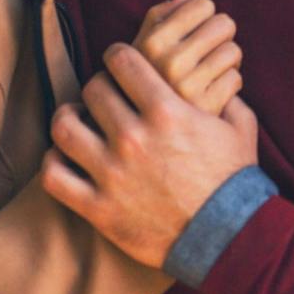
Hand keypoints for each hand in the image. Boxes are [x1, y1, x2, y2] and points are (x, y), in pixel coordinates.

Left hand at [43, 44, 259, 268]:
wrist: (229, 237)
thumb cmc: (234, 181)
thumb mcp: (240, 128)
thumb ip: (227, 97)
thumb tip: (221, 78)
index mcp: (167, 111)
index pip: (121, 61)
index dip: (118, 56)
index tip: (120, 64)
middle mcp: (134, 138)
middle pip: (92, 89)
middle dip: (99, 88)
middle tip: (106, 98)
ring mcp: (112, 174)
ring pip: (64, 128)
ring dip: (68, 119)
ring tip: (78, 122)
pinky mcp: (99, 208)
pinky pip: (54, 176)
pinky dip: (53, 162)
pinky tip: (66, 159)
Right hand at [129, 0, 243, 116]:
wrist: (148, 139)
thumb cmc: (145, 84)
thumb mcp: (140, 50)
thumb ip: (159, 17)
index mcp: (150, 43)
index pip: (202, 4)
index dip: (203, 17)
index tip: (193, 34)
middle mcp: (168, 63)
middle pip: (224, 23)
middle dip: (219, 37)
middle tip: (207, 54)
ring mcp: (188, 87)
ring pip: (233, 51)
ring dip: (226, 61)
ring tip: (210, 74)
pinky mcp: (208, 108)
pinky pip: (236, 78)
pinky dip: (229, 84)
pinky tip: (214, 93)